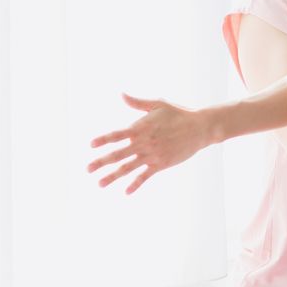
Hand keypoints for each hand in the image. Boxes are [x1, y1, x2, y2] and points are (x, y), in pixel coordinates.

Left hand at [86, 92, 211, 194]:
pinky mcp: (161, 164)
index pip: (117, 134)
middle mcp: (144, 142)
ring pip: (128, 167)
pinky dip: (135, 184)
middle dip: (101, 162)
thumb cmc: (178, 114)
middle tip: (87, 169)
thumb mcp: (158, 104)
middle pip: (118, 154)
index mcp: (141, 127)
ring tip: (100, 183)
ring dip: (113, 176)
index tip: (91, 145)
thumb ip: (138, 103)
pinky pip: (145, 176)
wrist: (200, 128)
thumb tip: (122, 94)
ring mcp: (152, 155)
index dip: (103, 139)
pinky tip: (126, 192)